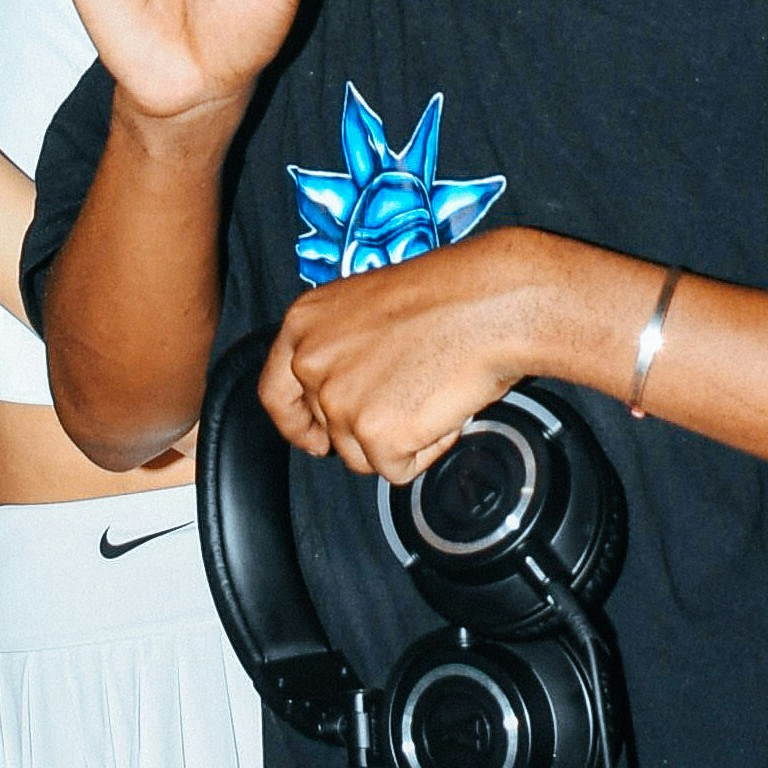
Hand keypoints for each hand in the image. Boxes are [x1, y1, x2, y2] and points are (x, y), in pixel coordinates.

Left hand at [262, 228, 586, 481]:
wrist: (492, 305)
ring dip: (399, 439)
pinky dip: (427, 451)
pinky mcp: (374, 434)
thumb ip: (342, 347)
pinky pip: (397, 470)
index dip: (296, 423)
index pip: (275, 392)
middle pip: (327, 429)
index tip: (315, 438)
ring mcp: (338, 401)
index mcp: (304, 323)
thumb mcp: (370, 307)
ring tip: (432, 393)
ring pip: (361, 455)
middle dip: (367, 428)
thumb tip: (346, 389)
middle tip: (409, 398)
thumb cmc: (451, 296)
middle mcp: (310, 362)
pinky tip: (444, 412)